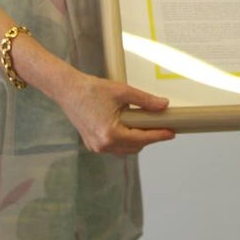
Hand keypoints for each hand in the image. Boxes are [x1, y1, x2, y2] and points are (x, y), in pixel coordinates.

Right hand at [59, 74, 174, 154]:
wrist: (67, 90)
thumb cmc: (91, 90)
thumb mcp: (122, 92)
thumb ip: (145, 100)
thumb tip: (163, 105)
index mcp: (111, 134)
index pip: (142, 139)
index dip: (159, 135)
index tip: (171, 133)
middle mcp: (103, 144)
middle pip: (135, 147)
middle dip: (148, 138)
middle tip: (160, 126)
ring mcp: (96, 146)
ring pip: (125, 150)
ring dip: (137, 141)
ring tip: (144, 125)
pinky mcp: (92, 144)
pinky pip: (114, 147)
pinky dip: (124, 140)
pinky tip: (128, 128)